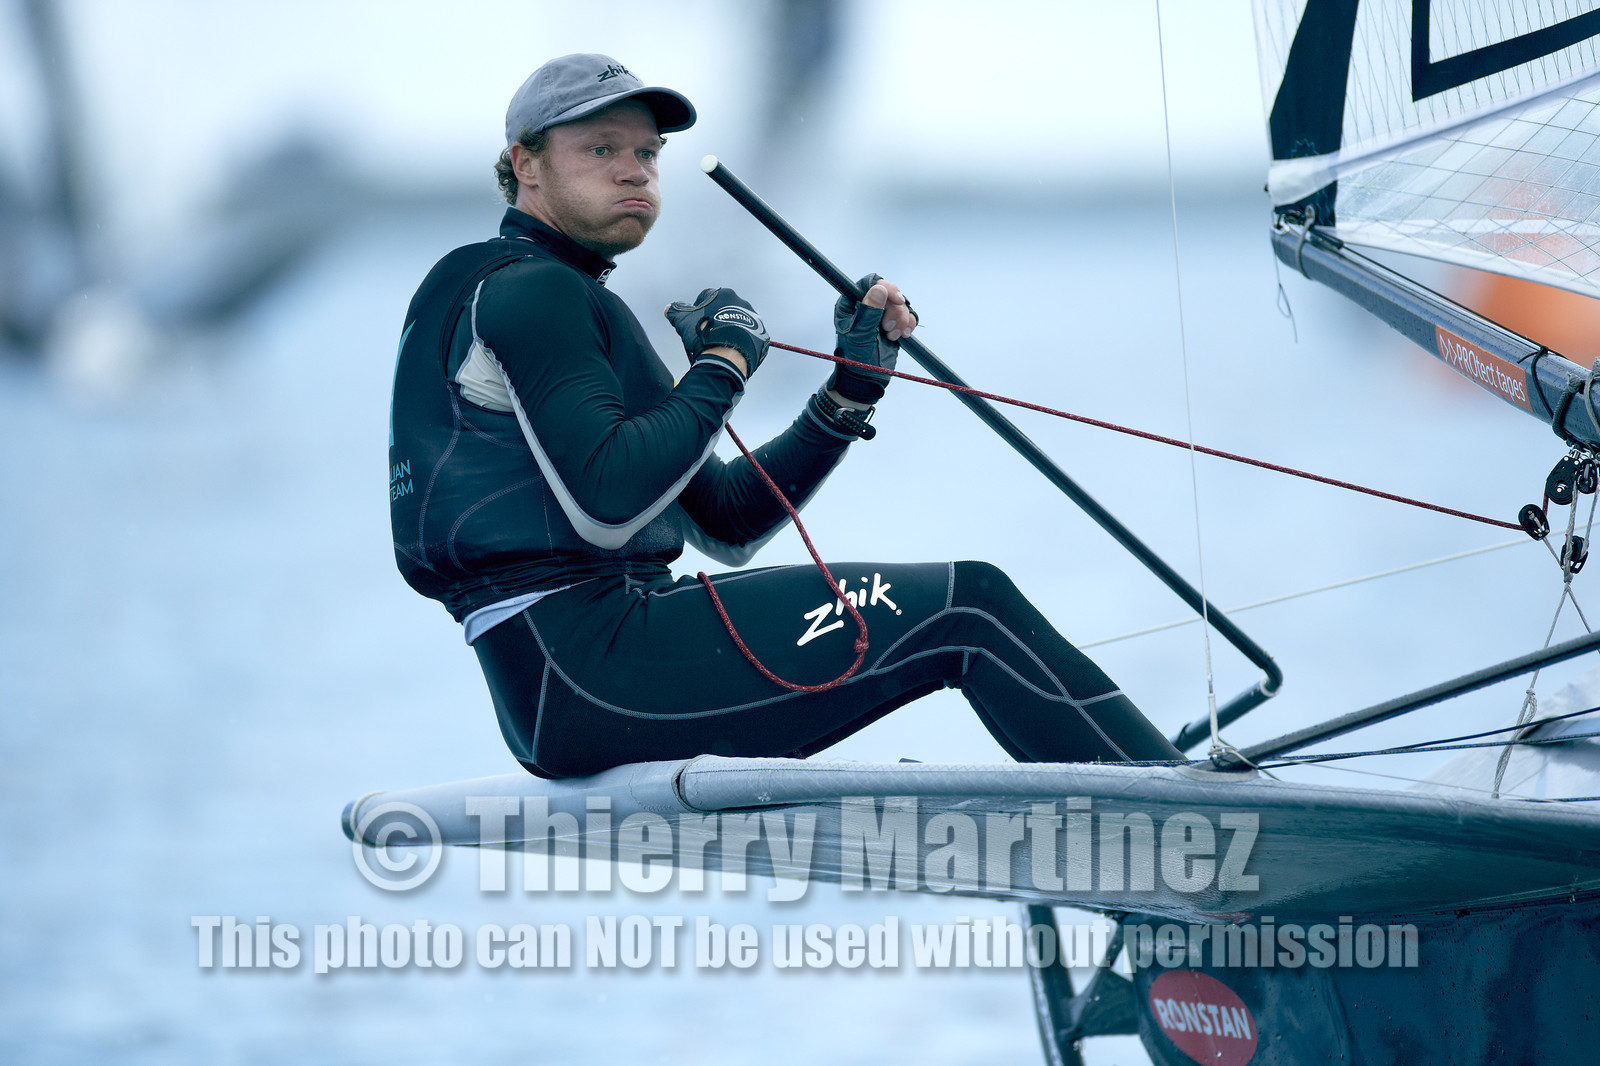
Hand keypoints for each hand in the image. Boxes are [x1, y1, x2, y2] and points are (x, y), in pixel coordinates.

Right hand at [664, 287, 768, 379]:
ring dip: (729, 330)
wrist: (728, 355)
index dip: (698, 312)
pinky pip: (749, 336)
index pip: (706, 298)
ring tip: (720, 345)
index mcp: (723, 294)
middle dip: (715, 321)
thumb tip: (669, 308)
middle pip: (723, 310)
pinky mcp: (761, 333)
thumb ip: (675, 311)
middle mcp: (740, 302)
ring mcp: (753, 318)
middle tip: (707, 336)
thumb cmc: (704, 334)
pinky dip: (741, 341)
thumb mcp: (683, 321)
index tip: (696, 325)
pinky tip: (733, 350)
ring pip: (737, 323)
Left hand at [831, 274, 916, 403]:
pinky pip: (908, 315)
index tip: (897, 300)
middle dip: (895, 310)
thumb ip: (869, 311)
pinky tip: (903, 335)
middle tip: (888, 328)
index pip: (870, 283)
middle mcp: (866, 305)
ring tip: (893, 336)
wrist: (867, 379)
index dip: (887, 287)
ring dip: (901, 319)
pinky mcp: (894, 324)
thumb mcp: (861, 333)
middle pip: (889, 292)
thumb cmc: (857, 358)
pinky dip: (908, 324)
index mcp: (851, 303)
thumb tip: (879, 288)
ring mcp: (881, 314)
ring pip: (901, 304)